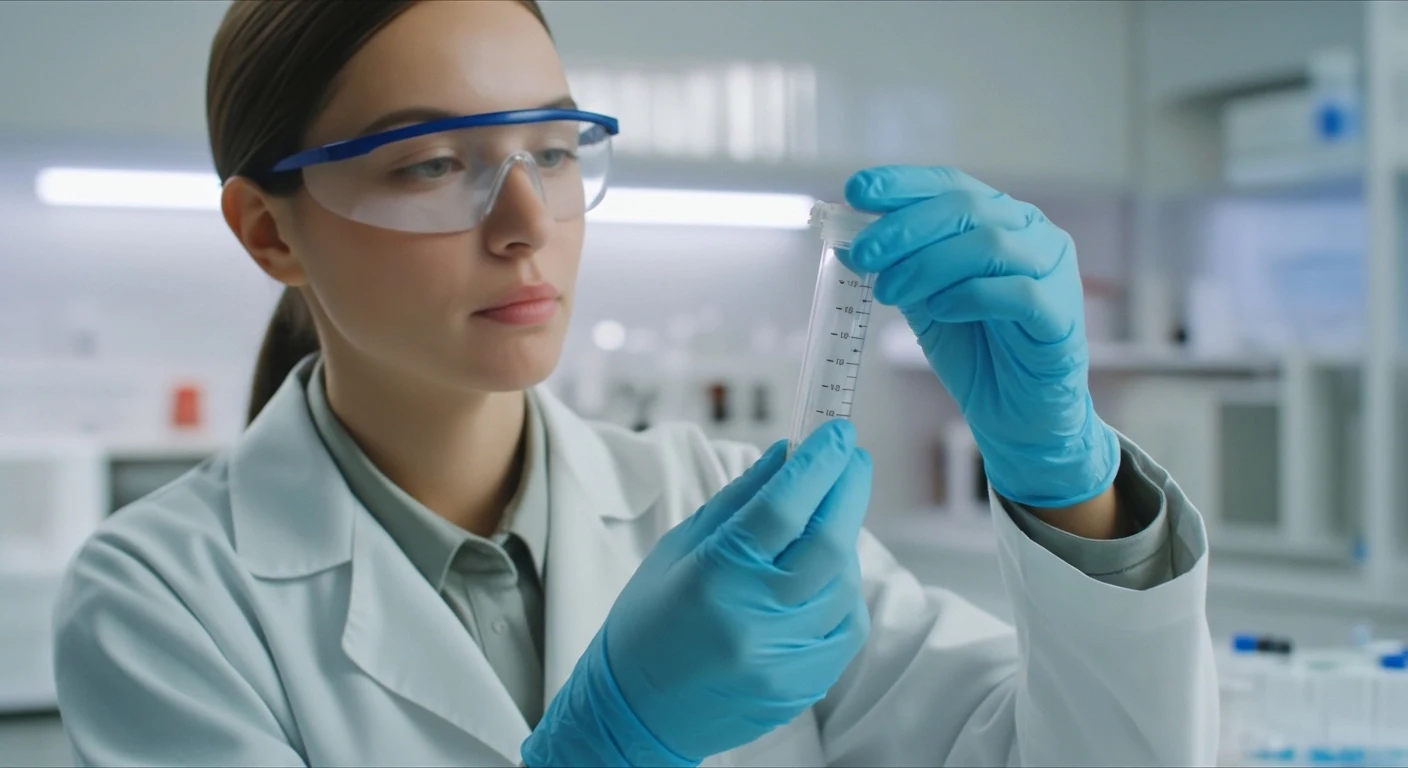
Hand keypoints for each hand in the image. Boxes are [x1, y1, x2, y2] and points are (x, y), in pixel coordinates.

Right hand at [521, 420, 872, 766]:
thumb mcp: (679, 547)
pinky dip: (843, 590)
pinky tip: (823, 574)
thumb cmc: (649, 620)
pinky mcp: (804, 686)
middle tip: (850, 458)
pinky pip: (846, 624)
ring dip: (843, 541)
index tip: (838, 432)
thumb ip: (738, 501)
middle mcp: (753, 620)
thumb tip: (787, 454)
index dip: (818, 464)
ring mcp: (784, 659)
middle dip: (847, 490)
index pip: (783, 509)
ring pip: (844, 583)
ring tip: (824, 520)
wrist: (637, 712)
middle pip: (828, 543)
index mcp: (714, 577)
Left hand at [840, 165, 1118, 507]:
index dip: (903, 184)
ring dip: (928, 264)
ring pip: (991, 244)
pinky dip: (970, 295)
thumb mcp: (925, 300)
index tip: (857, 190)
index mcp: (999, 218)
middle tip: (863, 254)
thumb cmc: (976, 351)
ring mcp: (1053, 271)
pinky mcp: (1061, 315)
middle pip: (967, 208)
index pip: (951, 184)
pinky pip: (1018, 292)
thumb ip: (899, 267)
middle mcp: (1032, 234)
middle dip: (905, 228)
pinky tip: (939, 309)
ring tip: (888, 291)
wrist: (1015, 414)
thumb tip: (849, 241)